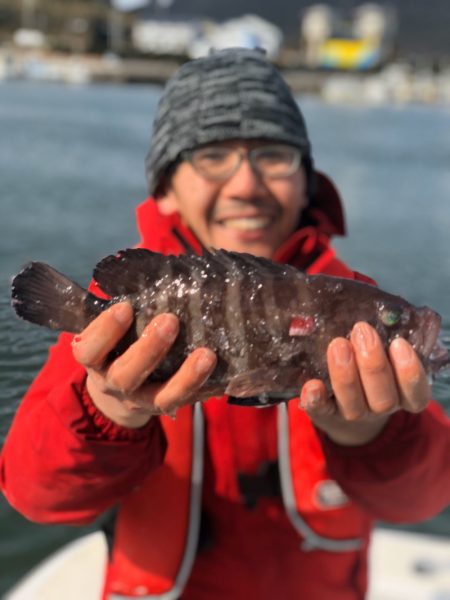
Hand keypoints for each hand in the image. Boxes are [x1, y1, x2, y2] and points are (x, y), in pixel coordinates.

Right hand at [71, 302, 216, 427]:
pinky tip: (219, 369)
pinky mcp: (168, 407)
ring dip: (185, 376)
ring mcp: (142, 400)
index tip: (125, 307)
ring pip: (162, 396)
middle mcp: (114, 384)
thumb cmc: (117, 344)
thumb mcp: (110, 330)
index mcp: (95, 360)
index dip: (105, 331)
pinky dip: (204, 386)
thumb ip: (126, 309)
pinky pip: (187, 402)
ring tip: (206, 354)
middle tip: (170, 320)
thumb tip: (155, 268)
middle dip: (148, 348)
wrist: (116, 394)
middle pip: (126, 375)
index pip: (89, 350)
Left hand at [300, 321, 431, 445]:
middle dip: (373, 364)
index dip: (410, 372)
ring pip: (354, 406)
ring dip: (346, 375)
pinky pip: (321, 411)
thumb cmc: (369, 364)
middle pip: (384, 398)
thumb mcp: (384, 352)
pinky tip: (312, 385)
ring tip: (338, 345)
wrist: (342, 401)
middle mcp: (382, 407)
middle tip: (361, 331)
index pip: (417, 394)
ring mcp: (354, 413)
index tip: (399, 343)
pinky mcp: (326, 414)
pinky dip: (316, 399)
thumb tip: (371, 309)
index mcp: (403, 395)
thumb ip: (382, 336)